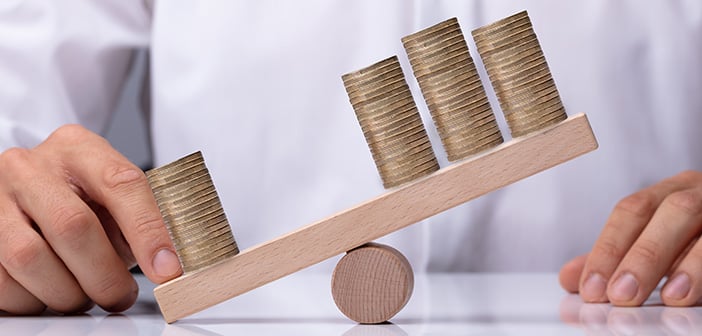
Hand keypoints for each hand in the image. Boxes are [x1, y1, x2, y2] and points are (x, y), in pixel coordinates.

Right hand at [0, 125, 181, 313]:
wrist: (32, 189)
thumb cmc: (84, 197)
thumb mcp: (116, 197)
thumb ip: (143, 221)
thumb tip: (169, 266)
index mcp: (78, 148)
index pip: (122, 184)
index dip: (149, 231)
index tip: (168, 268)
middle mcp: (30, 167)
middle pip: (72, 226)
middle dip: (105, 274)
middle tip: (121, 295)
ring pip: (30, 258)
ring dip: (68, 292)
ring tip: (86, 294)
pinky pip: (3, 282)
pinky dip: (34, 300)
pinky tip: (52, 291)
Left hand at [560, 170, 701, 305]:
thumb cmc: (693, 235)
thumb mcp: (652, 240)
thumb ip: (614, 257)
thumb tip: (570, 278)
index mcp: (670, 192)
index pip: (632, 211)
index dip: (608, 248)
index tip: (590, 287)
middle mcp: (701, 193)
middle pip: (671, 212)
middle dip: (643, 255)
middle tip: (620, 295)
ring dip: (689, 264)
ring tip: (670, 297)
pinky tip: (696, 292)